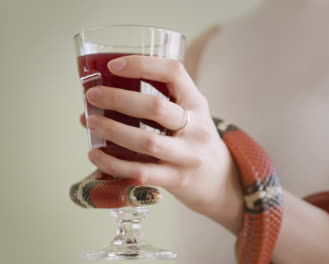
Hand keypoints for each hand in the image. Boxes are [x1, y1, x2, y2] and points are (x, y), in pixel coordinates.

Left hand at [81, 55, 242, 232]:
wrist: (221, 180)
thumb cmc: (194, 141)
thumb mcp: (191, 115)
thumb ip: (161, 103)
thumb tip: (103, 97)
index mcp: (198, 103)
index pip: (174, 73)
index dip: (143, 64)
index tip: (114, 65)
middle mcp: (197, 127)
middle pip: (156, 107)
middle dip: (118, 99)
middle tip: (92, 96)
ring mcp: (188, 155)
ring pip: (147, 141)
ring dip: (113, 130)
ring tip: (89, 122)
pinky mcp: (178, 179)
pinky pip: (142, 172)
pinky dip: (114, 164)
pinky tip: (95, 154)